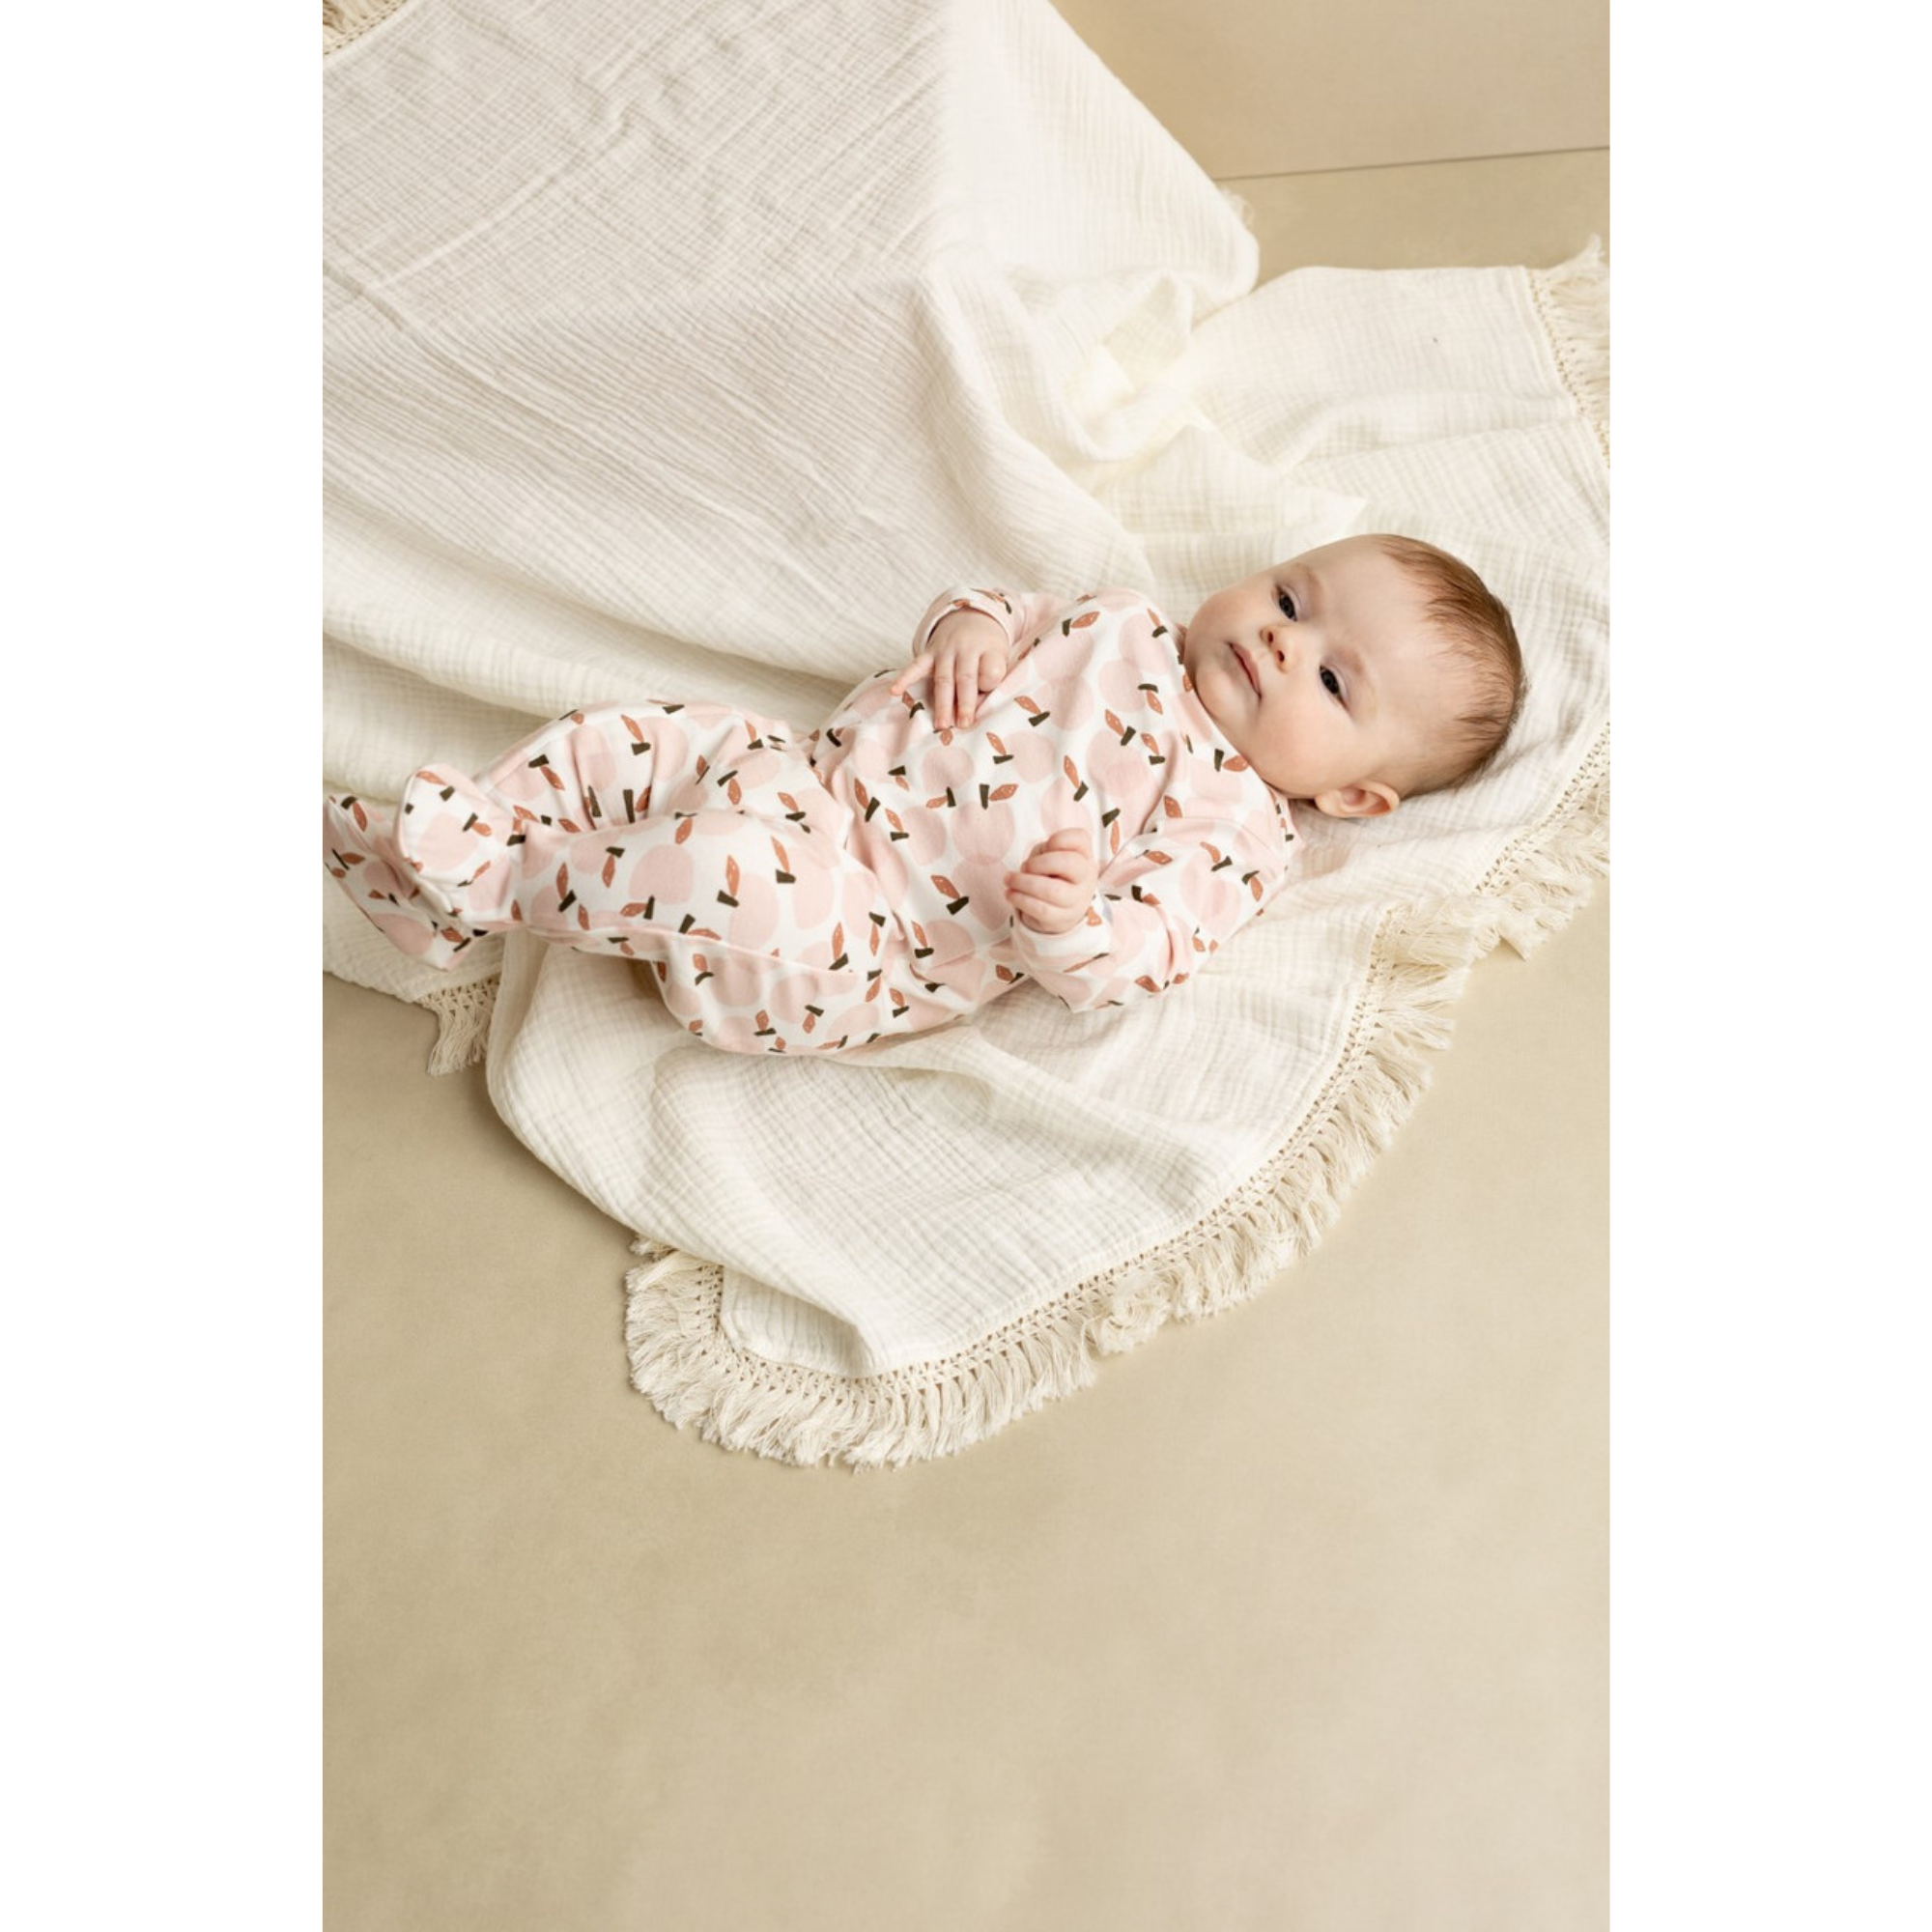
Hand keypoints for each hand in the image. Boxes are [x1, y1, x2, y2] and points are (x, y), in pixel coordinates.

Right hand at [889, 609, 1008, 728]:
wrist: (970, 615)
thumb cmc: (987, 645)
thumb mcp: (1000, 654)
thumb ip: (992, 675)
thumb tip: (977, 700)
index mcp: (988, 649)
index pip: (991, 669)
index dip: (990, 684)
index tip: (987, 696)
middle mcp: (966, 648)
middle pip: (965, 678)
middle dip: (965, 703)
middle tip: (963, 724)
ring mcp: (945, 650)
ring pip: (943, 679)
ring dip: (942, 703)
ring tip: (941, 724)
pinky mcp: (929, 653)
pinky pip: (916, 666)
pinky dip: (904, 678)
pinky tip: (894, 691)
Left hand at [1006, 829, 1096, 934]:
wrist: (1058, 910)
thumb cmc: (1051, 875)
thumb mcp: (1048, 856)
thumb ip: (1044, 851)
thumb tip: (1030, 866)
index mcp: (1084, 856)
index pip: (1080, 839)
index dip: (1060, 838)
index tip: (1047, 844)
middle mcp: (1085, 878)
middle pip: (1069, 863)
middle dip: (1040, 862)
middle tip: (1025, 866)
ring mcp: (1076, 900)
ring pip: (1052, 890)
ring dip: (1024, 882)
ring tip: (1009, 880)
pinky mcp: (1061, 918)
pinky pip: (1040, 909)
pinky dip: (1020, 899)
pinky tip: (1011, 894)